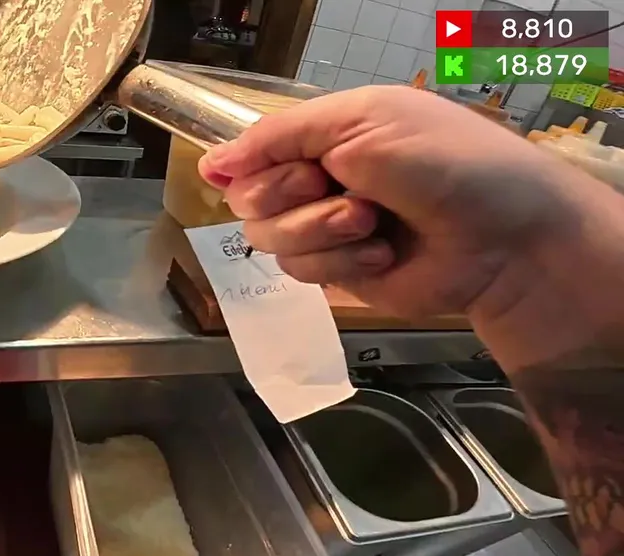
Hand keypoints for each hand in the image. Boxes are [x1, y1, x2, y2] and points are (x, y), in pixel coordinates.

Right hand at [197, 85, 604, 322]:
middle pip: (248, 199)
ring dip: (319, 231)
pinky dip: (339, 263)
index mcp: (326, 134)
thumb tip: (209, 164)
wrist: (503, 239)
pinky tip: (380, 255)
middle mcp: (319, 179)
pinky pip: (299, 273)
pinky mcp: (339, 271)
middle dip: (289, 198)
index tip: (291, 167)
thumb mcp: (361, 125)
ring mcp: (327, 227)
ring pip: (268, 239)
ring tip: (371, 223)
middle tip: (337, 189)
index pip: (252, 151)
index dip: (255, 164)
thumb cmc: (445, 165)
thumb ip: (279, 137)